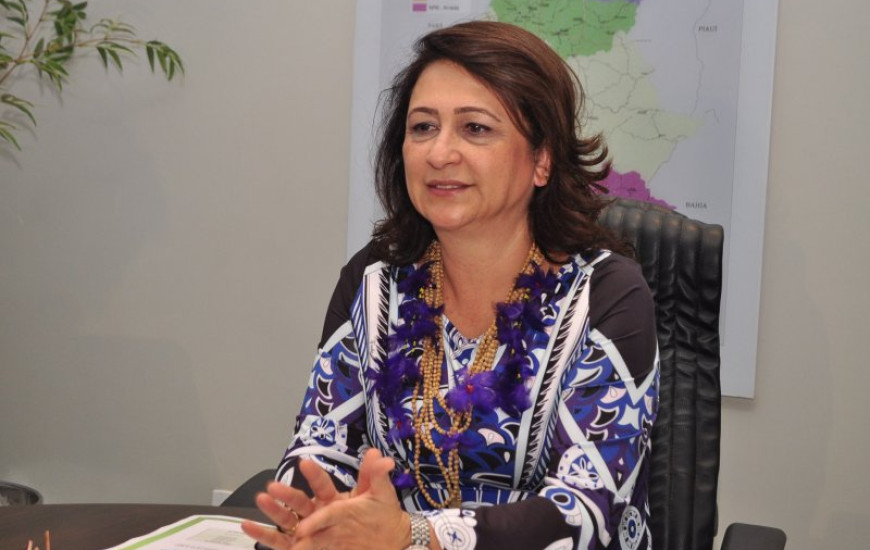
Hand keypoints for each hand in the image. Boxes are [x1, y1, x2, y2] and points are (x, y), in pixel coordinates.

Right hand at [241, 449, 408, 549]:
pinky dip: (263, 534)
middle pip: (299, 501)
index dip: (313, 475)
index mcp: (332, 499)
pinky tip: (248, 525)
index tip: (305, 463)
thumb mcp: (378, 498)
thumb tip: (379, 455)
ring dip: (273, 510)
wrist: (379, 544)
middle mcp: (316, 512)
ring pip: (286, 518)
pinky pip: (279, 541)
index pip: (321, 485)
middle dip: (286, 494)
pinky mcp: (299, 546)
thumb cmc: (375, 520)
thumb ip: (374, 477)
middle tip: (273, 485)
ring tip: (260, 499)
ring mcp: (307, 530)